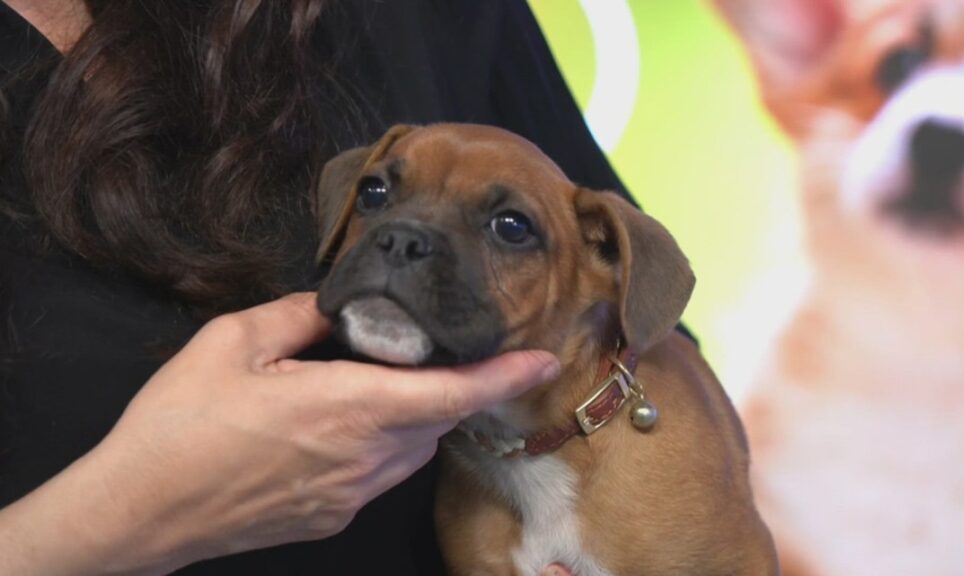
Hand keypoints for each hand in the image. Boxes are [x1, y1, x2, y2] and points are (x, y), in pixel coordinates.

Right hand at [0, 293, 559, 575]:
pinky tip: (344, 425)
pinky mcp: (332, 516)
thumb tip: (333, 302)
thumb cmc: (179, 423)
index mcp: (347, 406)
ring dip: (418, 415)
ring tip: (383, 383)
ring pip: (416, 449)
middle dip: (452, 385)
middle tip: (441, 351)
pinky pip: (383, 475)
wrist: (140, 510)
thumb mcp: (232, 342)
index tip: (542, 358)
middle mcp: (363, 457)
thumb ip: (298, 316)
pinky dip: (386, 444)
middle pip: (439, 418)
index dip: (503, 376)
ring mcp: (349, 494)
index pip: (450, 392)